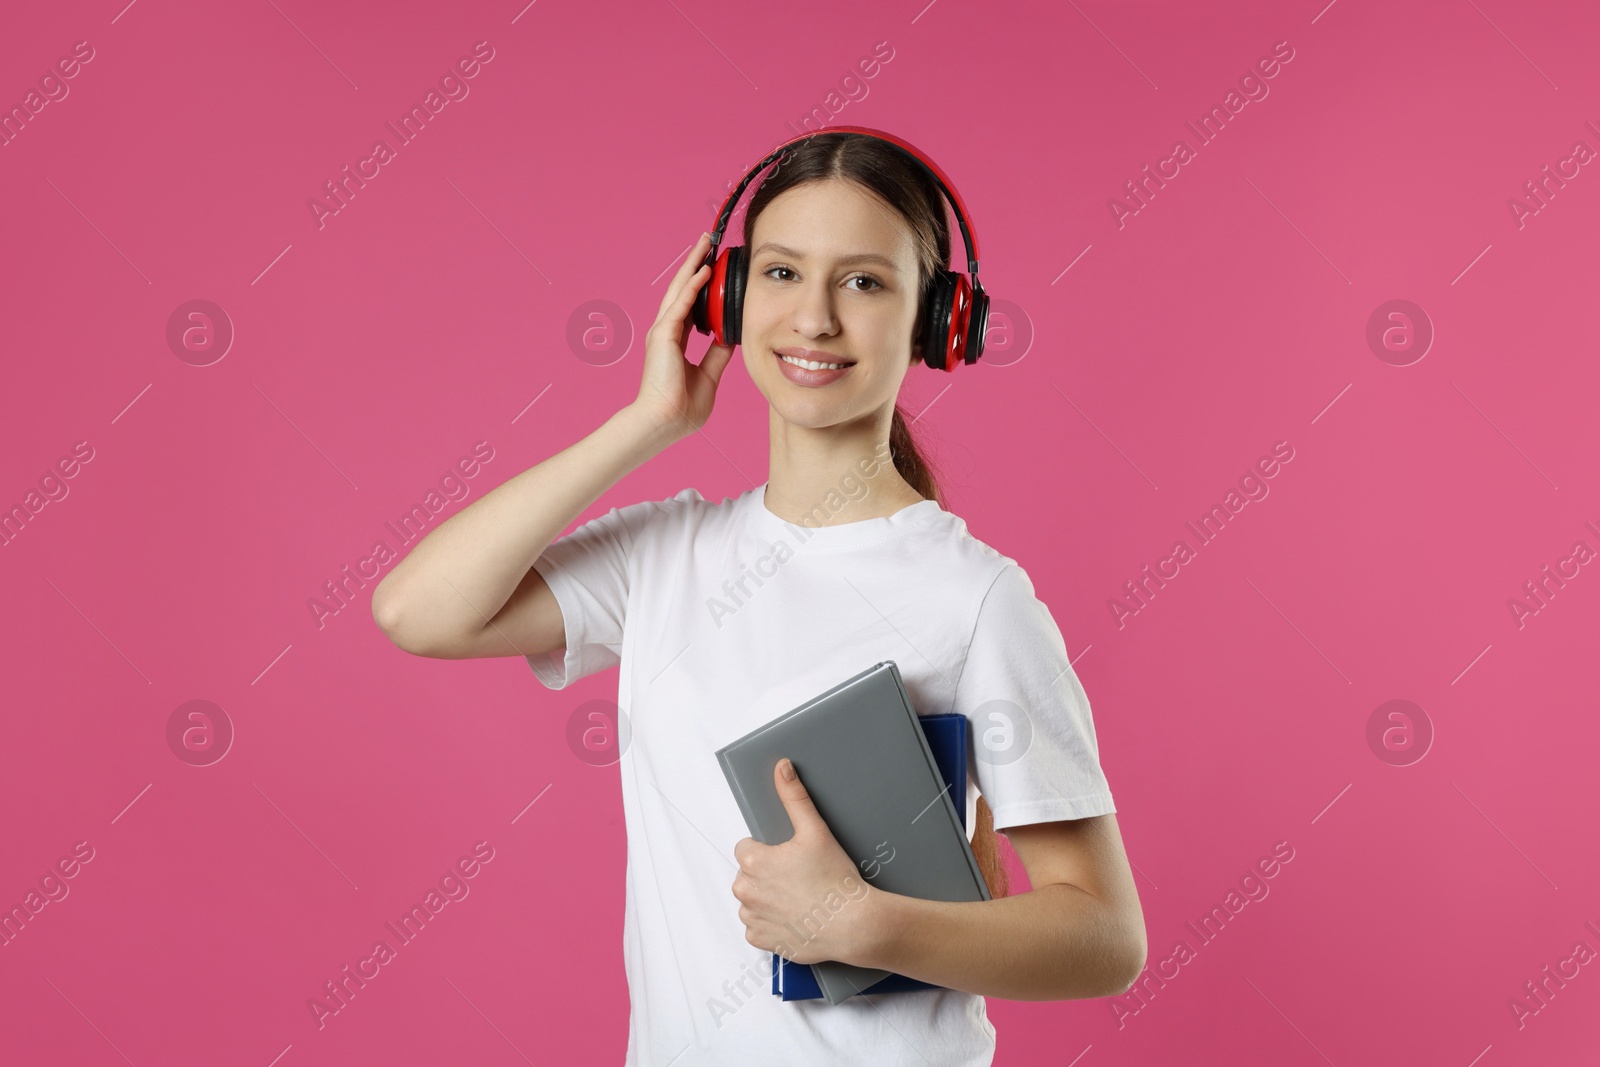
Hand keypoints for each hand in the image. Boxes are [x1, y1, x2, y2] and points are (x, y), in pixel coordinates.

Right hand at [631, 232, 736, 439]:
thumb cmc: (682, 408)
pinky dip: (692, 285)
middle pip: (682, 289)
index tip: (713, 268)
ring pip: (680, 289)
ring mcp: (663, 331)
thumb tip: (730, 338)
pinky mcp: (664, 335)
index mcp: (675, 341)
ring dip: (693, 265)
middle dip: (695, 264)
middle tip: (707, 242)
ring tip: (704, 244)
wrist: (665, 422)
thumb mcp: (709, 376)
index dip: (701, 286)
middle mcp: (666, 332)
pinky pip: (681, 303)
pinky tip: (704, 269)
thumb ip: (717, 355)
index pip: (690, 305)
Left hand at [731, 758, 884, 967]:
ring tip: (798, 897)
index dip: (769, 851)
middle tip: (798, 877)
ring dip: (767, 898)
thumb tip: (782, 768)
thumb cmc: (835, 880)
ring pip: (752, 901)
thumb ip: (794, 797)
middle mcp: (746, 891)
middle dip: (767, 874)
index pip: (746, 848)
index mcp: (753, 862)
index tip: (790, 858)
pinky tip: (794, 916)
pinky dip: (771, 923)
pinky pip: (757, 927)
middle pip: (748, 875)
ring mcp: (753, 918)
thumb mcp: (815, 830)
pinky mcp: (762, 940)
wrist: (853, 924)